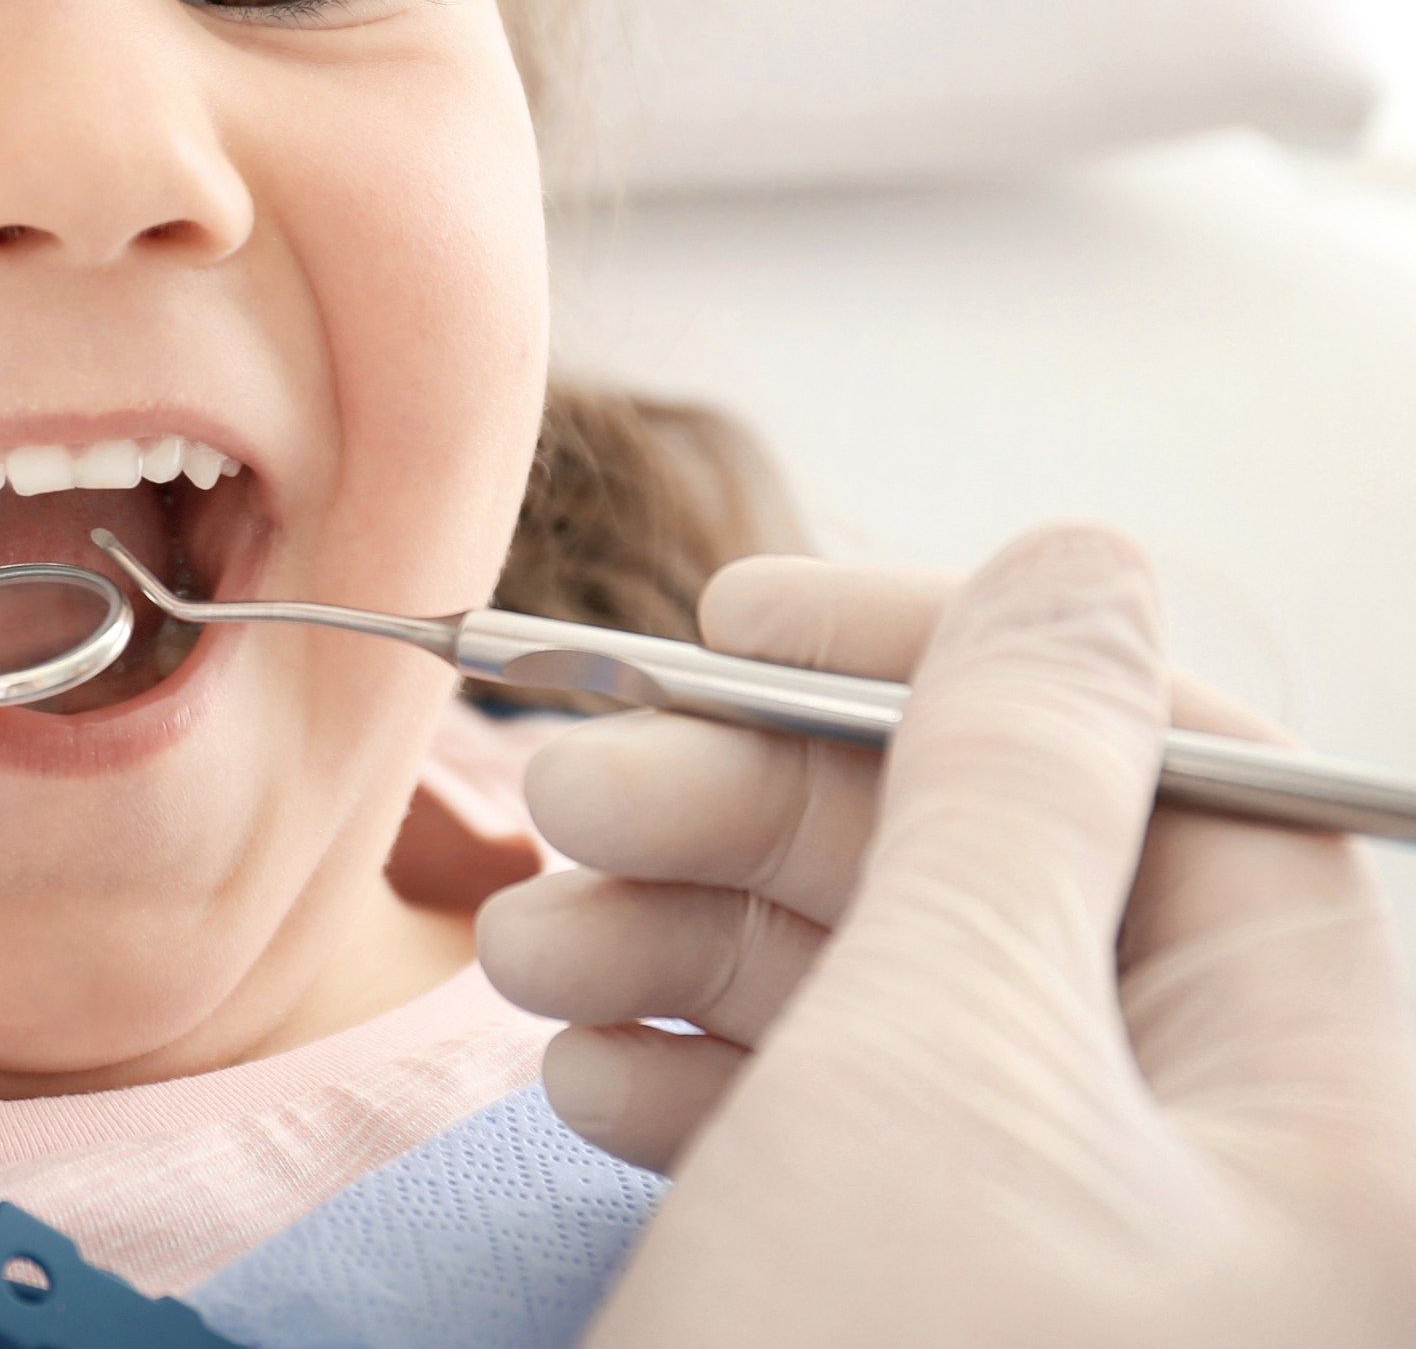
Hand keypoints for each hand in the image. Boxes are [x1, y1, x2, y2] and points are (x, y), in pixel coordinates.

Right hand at [477, 528, 1415, 1345]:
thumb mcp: (948, 1053)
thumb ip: (1015, 786)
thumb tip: (1076, 570)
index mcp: (1319, 1112)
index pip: (1182, 778)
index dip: (954, 664)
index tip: (738, 623)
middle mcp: (1217, 1170)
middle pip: (1000, 879)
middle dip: (755, 813)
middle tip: (575, 792)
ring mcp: (1071, 1247)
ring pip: (886, 994)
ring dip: (682, 934)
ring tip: (527, 949)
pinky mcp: (929, 1301)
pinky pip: (834, 1127)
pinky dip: (696, 1072)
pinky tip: (585, 1067)